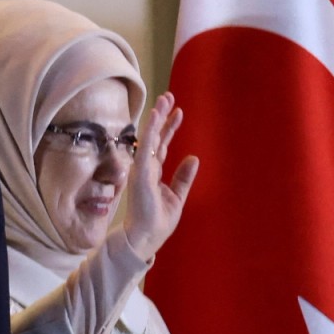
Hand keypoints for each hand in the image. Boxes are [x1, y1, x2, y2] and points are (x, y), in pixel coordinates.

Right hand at [121, 91, 199, 260]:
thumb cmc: (158, 220)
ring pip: (148, 138)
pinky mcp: (139, 173)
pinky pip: (144, 148)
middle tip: (169, 96)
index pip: (161, 145)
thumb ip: (183, 177)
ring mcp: (141, 169)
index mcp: (153, 172)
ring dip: (156, 118)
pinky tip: (155, 118)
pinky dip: (149, 132)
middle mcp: (145, 167)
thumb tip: (193, 158)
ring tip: (164, 100)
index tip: (178, 112)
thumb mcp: (177, 196)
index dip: (169, 128)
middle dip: (162, 117)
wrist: (146, 237)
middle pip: (155, 137)